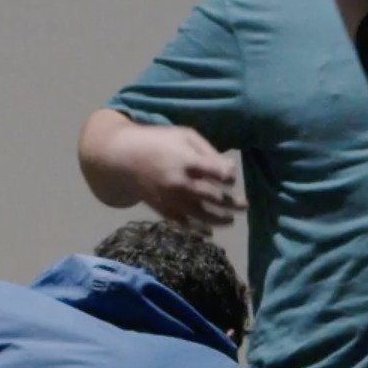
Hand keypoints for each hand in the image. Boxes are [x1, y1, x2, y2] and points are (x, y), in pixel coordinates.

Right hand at [126, 124, 244, 227]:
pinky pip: (183, 223)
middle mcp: (180, 183)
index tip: (232, 179)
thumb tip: (230, 170)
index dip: (228, 177)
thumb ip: (208, 151)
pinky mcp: (162, 209)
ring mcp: (170, 199)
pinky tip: (209, 232)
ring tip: (231, 220)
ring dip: (219, 219)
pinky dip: (197, 230)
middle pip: (212, 196)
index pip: (215, 172)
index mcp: (186, 161)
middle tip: (244, 205)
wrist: (123, 158)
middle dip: (231, 202)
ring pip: (200, 214)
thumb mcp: (184, 135)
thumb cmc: (159, 141)